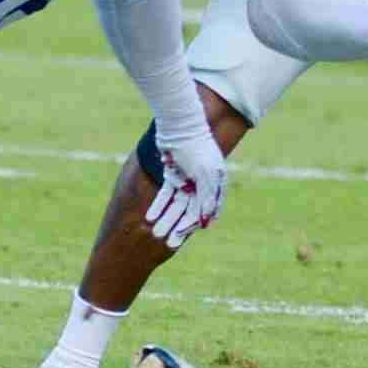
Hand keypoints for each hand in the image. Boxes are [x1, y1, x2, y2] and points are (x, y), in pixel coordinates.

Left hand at [146, 132, 226, 249]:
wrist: (179, 125)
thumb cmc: (196, 147)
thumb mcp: (205, 173)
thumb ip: (208, 196)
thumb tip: (207, 220)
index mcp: (216, 183)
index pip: (206, 210)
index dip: (194, 225)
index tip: (181, 238)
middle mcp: (203, 183)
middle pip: (190, 210)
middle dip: (178, 226)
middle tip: (166, 242)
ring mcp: (187, 180)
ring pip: (176, 205)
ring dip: (167, 218)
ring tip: (156, 232)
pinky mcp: (173, 176)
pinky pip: (165, 195)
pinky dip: (159, 205)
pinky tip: (150, 216)